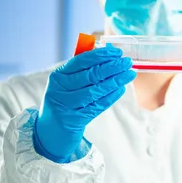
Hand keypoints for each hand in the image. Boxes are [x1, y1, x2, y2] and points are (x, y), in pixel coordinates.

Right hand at [34, 47, 135, 162]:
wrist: (52, 129)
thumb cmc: (65, 100)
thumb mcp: (67, 83)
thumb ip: (84, 69)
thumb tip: (110, 55)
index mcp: (58, 76)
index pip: (81, 61)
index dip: (101, 55)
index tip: (118, 52)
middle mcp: (59, 90)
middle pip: (90, 75)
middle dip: (112, 67)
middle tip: (128, 62)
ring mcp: (66, 106)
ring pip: (95, 91)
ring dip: (115, 81)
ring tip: (129, 74)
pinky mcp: (75, 119)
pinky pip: (97, 106)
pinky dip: (111, 96)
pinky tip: (121, 89)